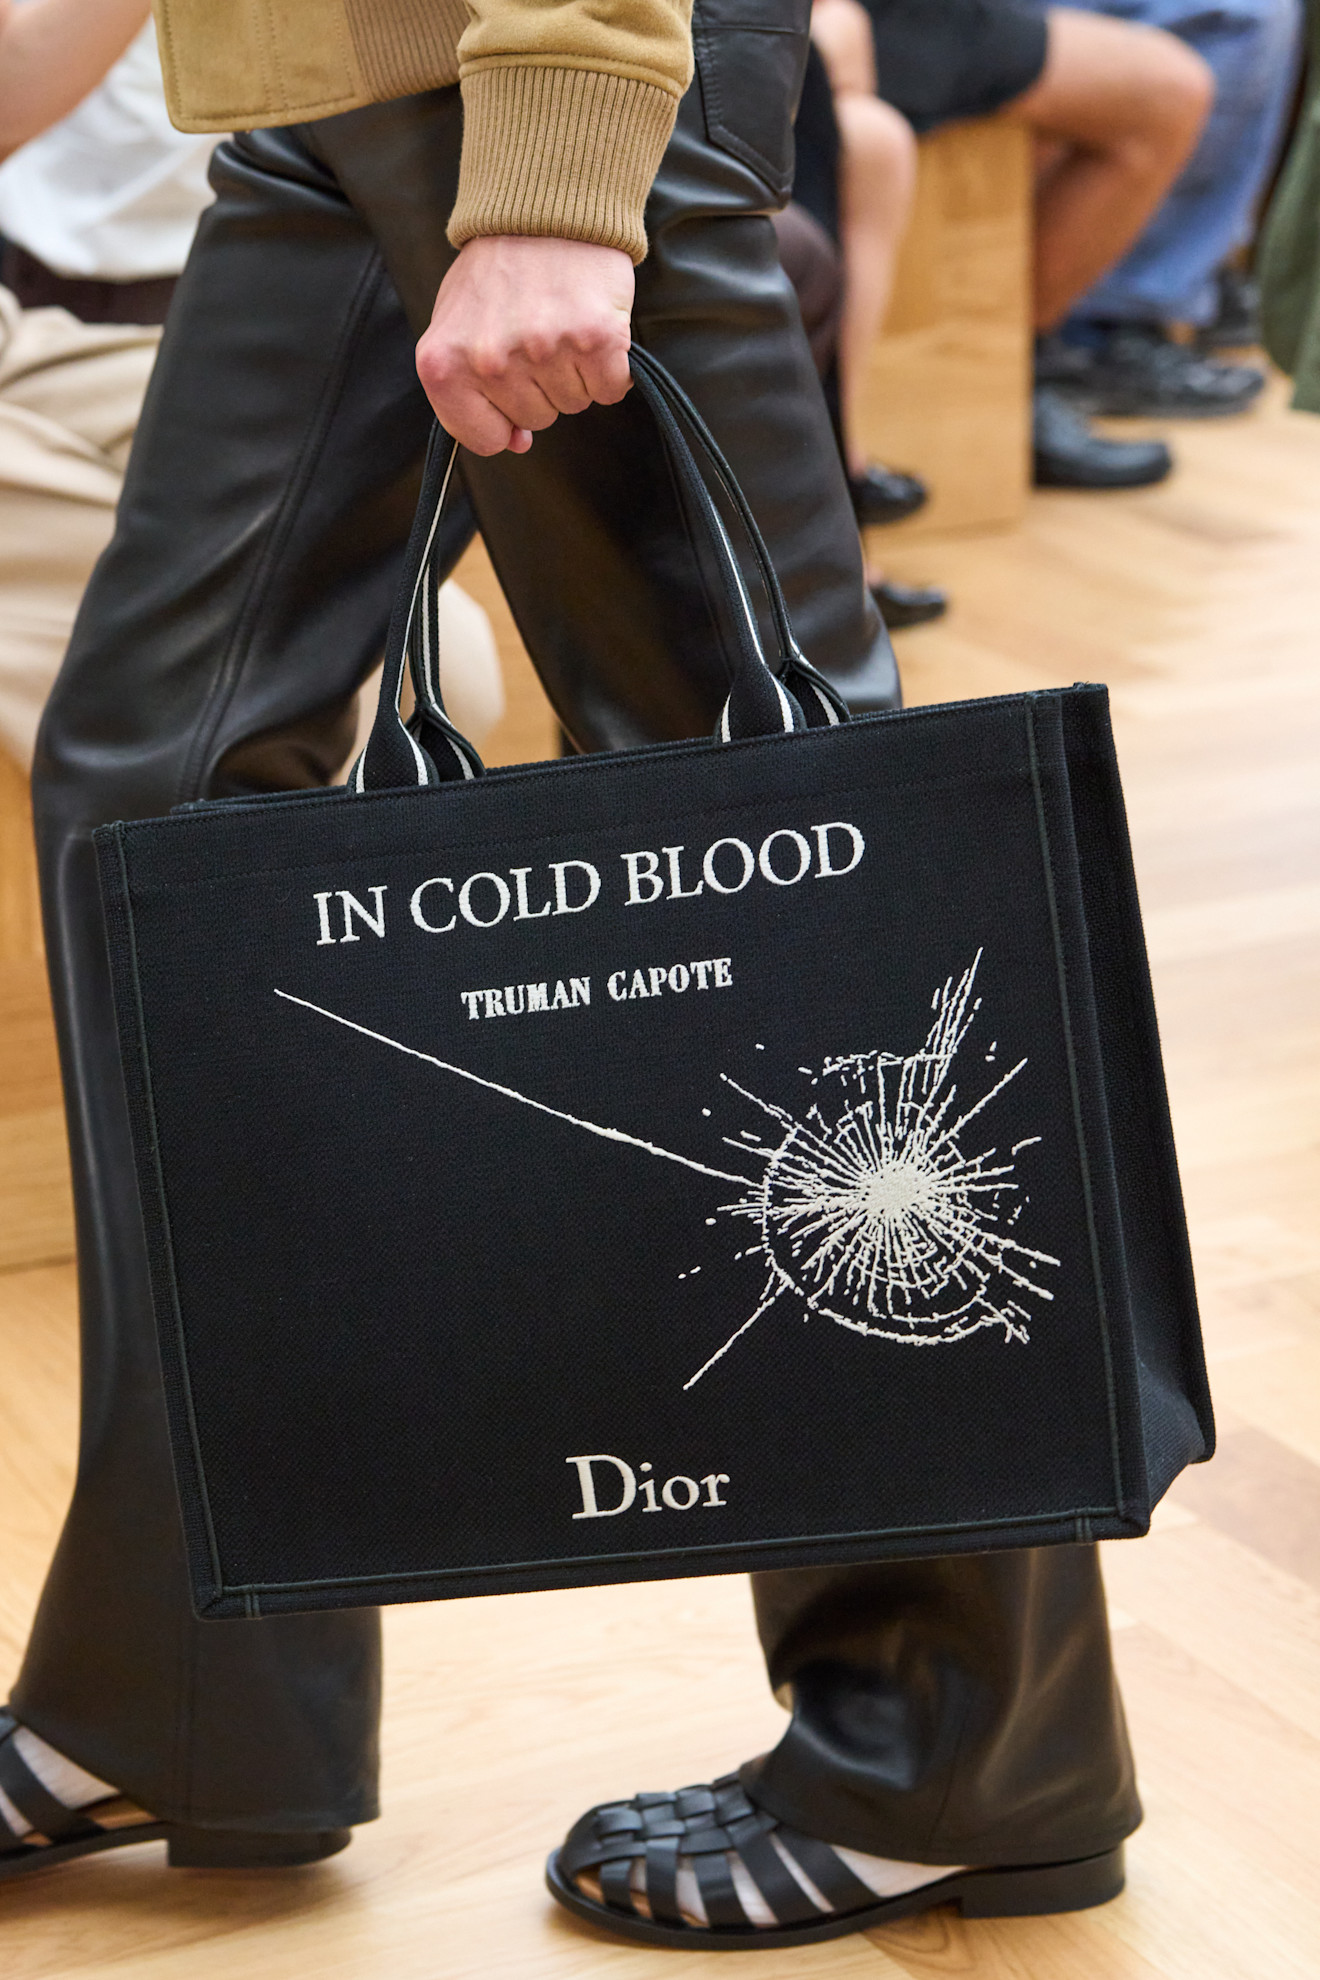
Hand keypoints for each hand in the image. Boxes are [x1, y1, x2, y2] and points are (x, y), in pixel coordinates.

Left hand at [416, 235, 634, 455]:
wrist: (544, 208)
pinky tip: (591, 330)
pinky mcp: (595, 341)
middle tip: (537, 332)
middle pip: (535, 419)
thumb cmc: (498, 270)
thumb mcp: (457, 325)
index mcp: (446, 364)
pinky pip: (610, 390)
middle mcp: (491, 362)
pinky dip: (609, 369)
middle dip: (541, 385)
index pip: (482, 438)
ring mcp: (544, 351)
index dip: (502, 420)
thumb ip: (469, 389)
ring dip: (575, 372)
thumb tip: (515, 442)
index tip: (509, 391)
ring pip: (573, 405)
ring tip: (561, 322)